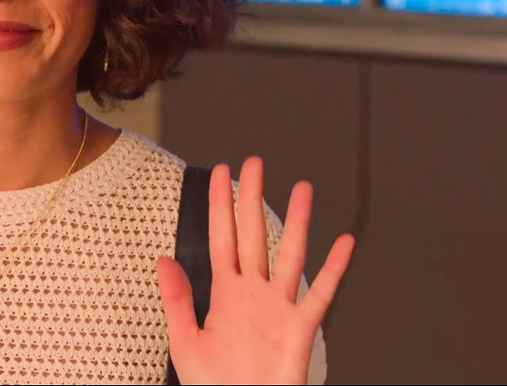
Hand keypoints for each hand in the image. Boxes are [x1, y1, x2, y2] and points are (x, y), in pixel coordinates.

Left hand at [157, 157, 354, 384]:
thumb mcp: (185, 343)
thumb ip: (176, 300)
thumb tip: (163, 258)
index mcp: (225, 295)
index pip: (221, 238)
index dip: (221, 206)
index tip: (220, 173)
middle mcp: (253, 295)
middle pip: (253, 235)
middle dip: (253, 198)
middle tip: (254, 163)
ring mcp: (279, 309)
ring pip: (289, 255)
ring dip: (297, 222)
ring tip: (302, 188)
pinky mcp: (300, 330)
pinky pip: (320, 295)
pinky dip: (334, 269)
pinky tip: (343, 243)